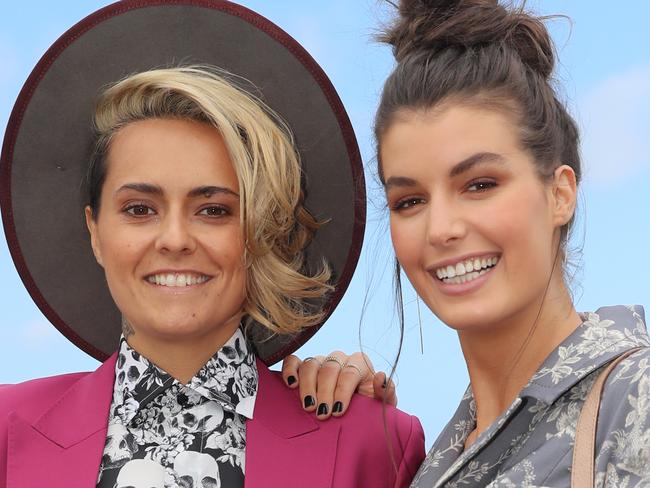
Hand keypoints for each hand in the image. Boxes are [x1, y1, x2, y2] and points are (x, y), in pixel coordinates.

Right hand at [281, 351, 396, 419]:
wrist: (354, 416)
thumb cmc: (368, 409)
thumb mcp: (381, 406)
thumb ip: (386, 393)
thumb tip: (381, 376)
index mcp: (360, 363)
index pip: (350, 372)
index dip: (343, 391)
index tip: (338, 411)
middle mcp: (340, 359)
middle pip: (329, 369)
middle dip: (325, 392)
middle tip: (322, 413)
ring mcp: (320, 361)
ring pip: (311, 364)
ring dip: (307, 386)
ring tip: (308, 406)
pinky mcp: (304, 367)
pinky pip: (294, 361)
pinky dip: (290, 369)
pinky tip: (290, 384)